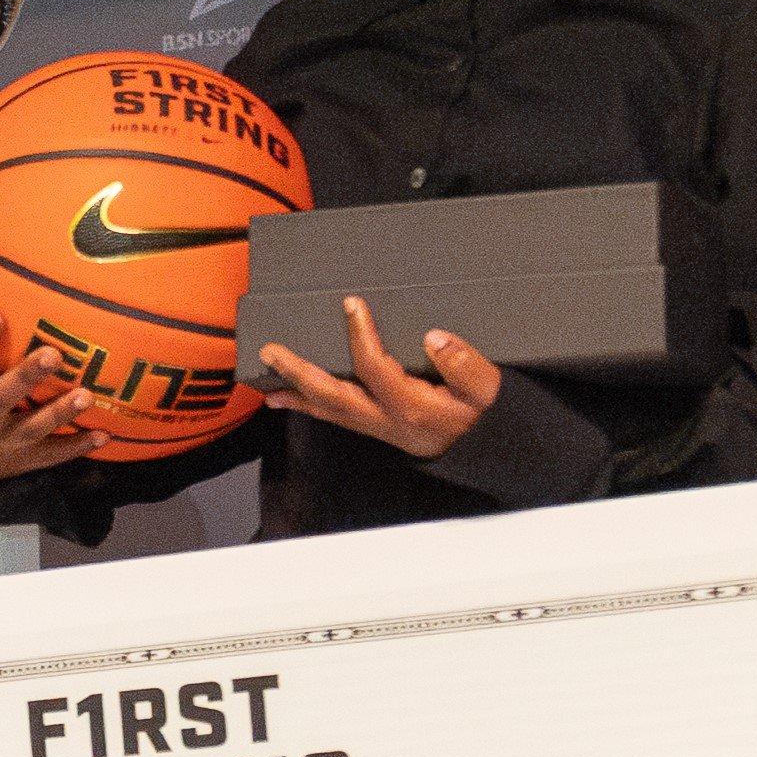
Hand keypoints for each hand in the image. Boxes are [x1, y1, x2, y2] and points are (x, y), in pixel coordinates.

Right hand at [0, 279, 112, 484]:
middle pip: (1, 400)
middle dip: (26, 379)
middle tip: (53, 355)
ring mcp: (3, 443)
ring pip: (33, 429)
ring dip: (60, 414)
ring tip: (86, 395)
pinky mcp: (25, 459)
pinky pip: (54, 454)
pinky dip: (79, 447)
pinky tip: (104, 434)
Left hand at [244, 293, 502, 461]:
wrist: (488, 452)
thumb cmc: (485, 417)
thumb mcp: (488, 390)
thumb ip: (464, 365)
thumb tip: (434, 337)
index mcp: (412, 407)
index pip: (375, 368)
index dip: (360, 335)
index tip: (352, 304)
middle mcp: (387, 420)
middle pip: (334, 396)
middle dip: (300, 373)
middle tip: (272, 352)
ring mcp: (379, 428)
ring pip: (330, 411)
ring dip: (297, 395)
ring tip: (267, 384)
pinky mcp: (378, 429)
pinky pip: (338, 418)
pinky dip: (313, 407)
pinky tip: (295, 399)